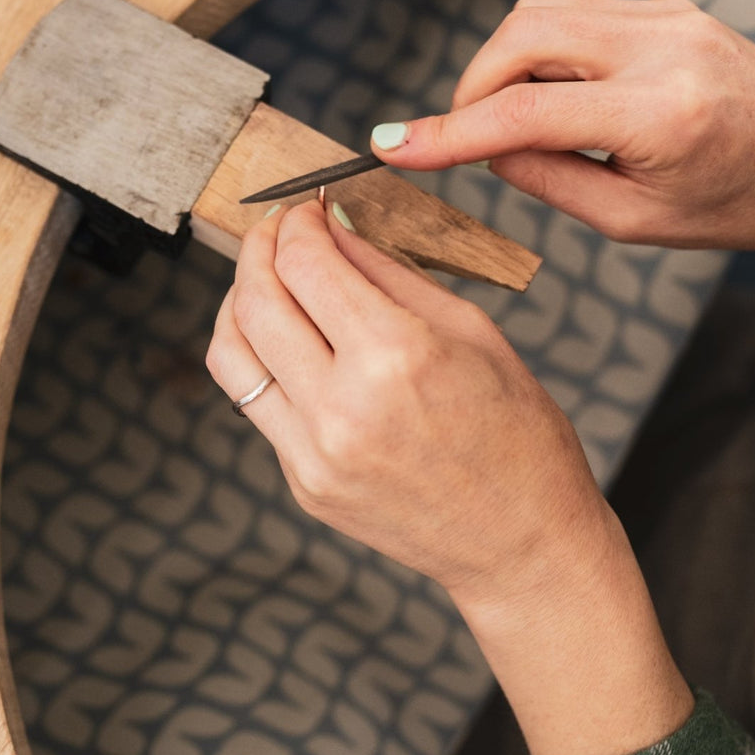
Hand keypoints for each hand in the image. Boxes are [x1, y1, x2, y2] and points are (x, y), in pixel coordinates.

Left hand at [208, 200, 597, 599]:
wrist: (524, 545)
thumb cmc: (518, 436)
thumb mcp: (470, 330)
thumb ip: (388, 272)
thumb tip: (333, 226)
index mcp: (395, 356)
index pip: (305, 263)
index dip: (296, 222)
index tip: (305, 209)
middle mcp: (343, 408)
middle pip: (255, 301)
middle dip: (257, 250)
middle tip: (276, 231)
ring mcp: (314, 455)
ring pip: (230, 354)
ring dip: (239, 302)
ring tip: (266, 282)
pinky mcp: (303, 484)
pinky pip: (258, 404)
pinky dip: (264, 360)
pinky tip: (292, 344)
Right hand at [370, 0, 754, 248]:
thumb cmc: (742, 202)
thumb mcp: (637, 221)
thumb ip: (552, 181)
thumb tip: (486, 149)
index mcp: (661, 117)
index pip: (527, 114)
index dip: (449, 132)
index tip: (393, 147)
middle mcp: (663, 50)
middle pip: (523, 35)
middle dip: (473, 86)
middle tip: (464, 139)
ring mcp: (665, 18)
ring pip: (540, 15)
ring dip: (502, 67)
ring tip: (515, 124)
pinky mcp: (663, 9)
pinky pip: (572, 18)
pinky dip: (539, 55)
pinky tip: (557, 100)